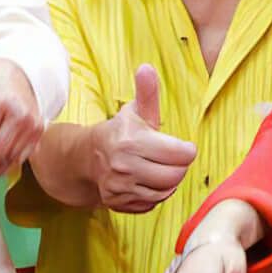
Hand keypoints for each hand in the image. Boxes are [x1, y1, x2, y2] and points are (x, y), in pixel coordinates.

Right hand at [86, 66, 195, 212]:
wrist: (85, 157)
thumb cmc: (120, 132)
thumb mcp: (135, 111)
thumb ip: (147, 92)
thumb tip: (146, 67)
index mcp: (132, 141)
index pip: (182, 154)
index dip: (185, 150)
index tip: (178, 146)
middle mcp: (124, 165)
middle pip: (176, 176)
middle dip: (177, 167)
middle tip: (169, 159)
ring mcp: (120, 187)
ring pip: (165, 192)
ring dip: (167, 182)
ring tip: (158, 169)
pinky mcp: (118, 202)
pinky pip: (152, 204)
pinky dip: (154, 195)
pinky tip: (146, 182)